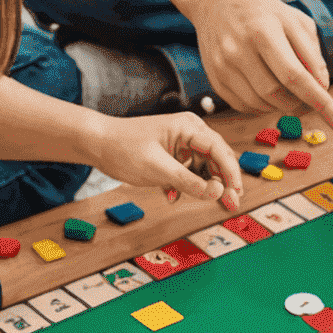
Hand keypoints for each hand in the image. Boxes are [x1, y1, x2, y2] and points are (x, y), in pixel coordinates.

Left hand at [92, 113, 243, 210]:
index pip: (219, 149)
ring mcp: (181, 145)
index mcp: (188, 127)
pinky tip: (172, 196)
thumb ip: (188, 182)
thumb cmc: (123, 148)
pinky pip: (188, 173)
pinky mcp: (172, 156)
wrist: (96, 144)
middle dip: (223, 182)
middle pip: (216, 159)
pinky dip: (185, 186)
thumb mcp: (157, 169)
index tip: (236, 192)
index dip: (231, 172)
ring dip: (204, 187)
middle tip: (232, 204)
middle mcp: (189, 133)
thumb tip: (216, 193)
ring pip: (203, 168)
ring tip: (209, 204)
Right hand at [188, 0, 332, 133]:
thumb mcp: (294, 20)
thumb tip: (322, 88)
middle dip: (300, 103)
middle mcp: (239, 50)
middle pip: (276, 95)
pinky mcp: (214, 77)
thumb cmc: (263, 10)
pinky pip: (243, 106)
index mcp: (263, 31)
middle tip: (309, 95)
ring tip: (288, 89)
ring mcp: (222, 65)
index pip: (296, 76)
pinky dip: (262, 106)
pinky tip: (268, 90)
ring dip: (281, 105)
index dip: (321, 102)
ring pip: (260, 104)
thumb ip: (312, 53)